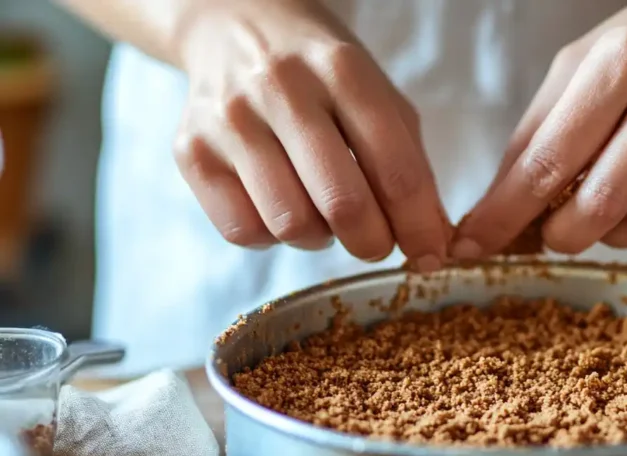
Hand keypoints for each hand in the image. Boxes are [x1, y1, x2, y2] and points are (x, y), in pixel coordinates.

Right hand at [172, 0, 448, 269]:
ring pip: (290, 225)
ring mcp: (230, 119)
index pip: (396, 170)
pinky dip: (272, 236)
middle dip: (372, 243)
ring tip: (322, 212)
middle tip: (376, 245)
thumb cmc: (322, 75)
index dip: (419, 227)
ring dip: (320, 238)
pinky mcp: (190, 149)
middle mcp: (281, 89)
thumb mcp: (379, 99)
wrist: (235, 24)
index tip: (430, 255)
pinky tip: (281, 205)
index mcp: (343, 71)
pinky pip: (243, 231)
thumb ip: (411, 168)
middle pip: (341, 204)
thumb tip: (431, 245)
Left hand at [453, 0, 626, 256]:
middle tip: (552, 233)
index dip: (508, 211)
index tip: (477, 243)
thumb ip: (535, 137)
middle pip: (605, 201)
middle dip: (562, 235)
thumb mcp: (577, 68)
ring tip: (604, 202)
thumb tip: (497, 209)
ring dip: (611, 230)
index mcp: (625, 59)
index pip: (553, 158)